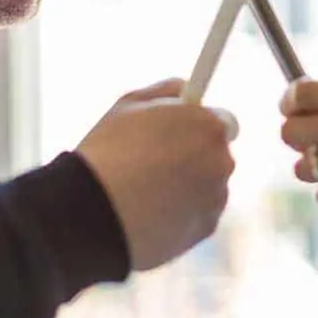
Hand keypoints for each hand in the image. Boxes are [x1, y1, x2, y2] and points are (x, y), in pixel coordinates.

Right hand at [76, 78, 237, 270]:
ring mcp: (216, 198)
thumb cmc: (108, 154)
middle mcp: (222, 162)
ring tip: (145, 190)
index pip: (223, 120)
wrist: (93, 216)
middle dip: (195, 156)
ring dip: (188, 185)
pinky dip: (182, 213)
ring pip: (208, 186)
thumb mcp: (128, 105)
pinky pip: (199, 214)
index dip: (201, 126)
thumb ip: (165, 90)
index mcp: (208, 126)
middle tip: (157, 161)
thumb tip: (185, 88)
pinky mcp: (206, 229)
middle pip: (217, 154)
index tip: (185, 130)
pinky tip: (150, 211)